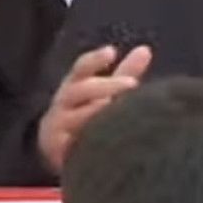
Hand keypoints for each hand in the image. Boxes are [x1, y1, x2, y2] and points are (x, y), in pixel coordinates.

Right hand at [38, 45, 152, 172]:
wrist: (60, 153)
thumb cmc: (87, 117)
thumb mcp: (105, 94)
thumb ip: (124, 73)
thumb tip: (145, 50)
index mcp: (73, 86)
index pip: (81, 68)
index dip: (95, 59)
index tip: (111, 52)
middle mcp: (61, 104)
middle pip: (81, 89)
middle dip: (107, 85)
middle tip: (133, 83)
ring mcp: (57, 128)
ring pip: (77, 118)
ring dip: (98, 113)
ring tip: (123, 112)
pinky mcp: (58, 152)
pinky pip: (74, 145)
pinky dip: (91, 142)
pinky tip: (112, 140)